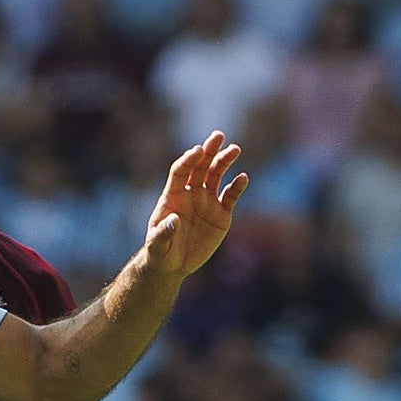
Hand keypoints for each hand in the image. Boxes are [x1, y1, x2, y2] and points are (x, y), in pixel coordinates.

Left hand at [144, 130, 247, 276]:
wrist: (173, 265)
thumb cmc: (160, 252)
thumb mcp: (157, 246)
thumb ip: (163, 233)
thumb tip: (173, 220)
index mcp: (173, 196)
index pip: (180, 171)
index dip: (188, 160)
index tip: (198, 150)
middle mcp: (191, 194)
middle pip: (200, 167)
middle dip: (209, 151)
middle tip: (218, 135)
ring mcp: (207, 201)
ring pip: (216, 176)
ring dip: (224, 161)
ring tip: (234, 149)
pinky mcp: (221, 213)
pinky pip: (230, 195)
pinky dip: (237, 186)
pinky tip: (243, 177)